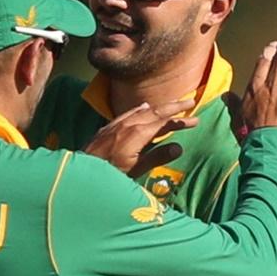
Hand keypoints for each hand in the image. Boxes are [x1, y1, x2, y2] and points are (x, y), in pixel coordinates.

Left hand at [83, 98, 198, 176]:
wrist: (82, 172)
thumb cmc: (111, 173)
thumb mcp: (136, 169)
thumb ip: (157, 157)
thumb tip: (179, 147)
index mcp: (138, 133)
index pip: (163, 120)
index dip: (179, 116)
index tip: (194, 113)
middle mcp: (128, 124)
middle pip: (155, 111)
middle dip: (174, 107)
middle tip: (190, 102)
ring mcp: (117, 124)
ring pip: (142, 110)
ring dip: (159, 107)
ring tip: (171, 105)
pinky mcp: (108, 127)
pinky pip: (128, 113)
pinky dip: (141, 109)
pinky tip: (142, 108)